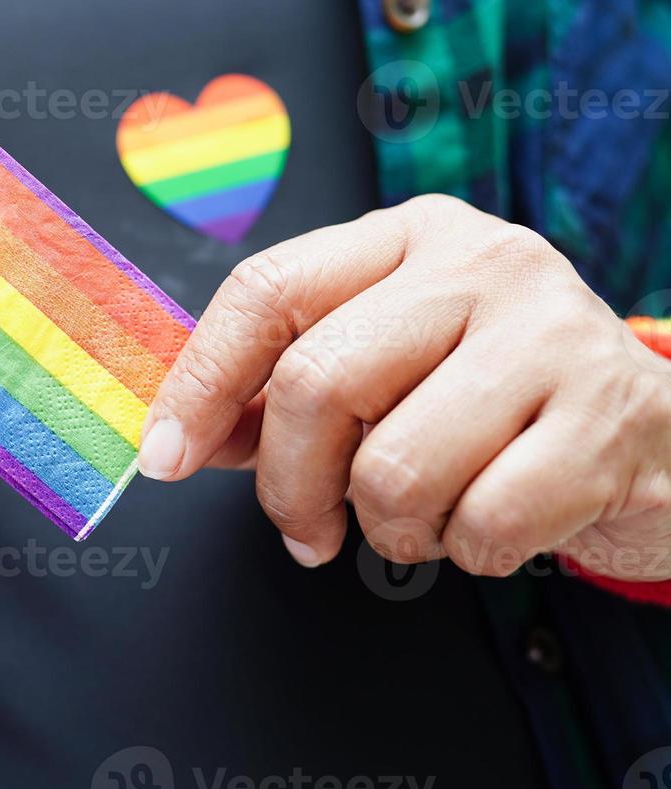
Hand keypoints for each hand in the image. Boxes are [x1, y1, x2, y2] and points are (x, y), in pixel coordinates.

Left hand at [140, 194, 670, 580]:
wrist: (663, 440)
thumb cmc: (498, 406)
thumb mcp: (392, 368)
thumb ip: (290, 391)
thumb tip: (189, 436)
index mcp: (409, 236)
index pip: (267, 290)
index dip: (201, 382)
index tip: (167, 457)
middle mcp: (482, 262)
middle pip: (316, 382)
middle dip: (289, 484)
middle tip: (307, 530)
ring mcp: (554, 332)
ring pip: (393, 466)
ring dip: (389, 528)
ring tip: (426, 516)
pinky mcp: (612, 417)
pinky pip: (480, 521)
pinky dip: (467, 551)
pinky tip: (495, 524)